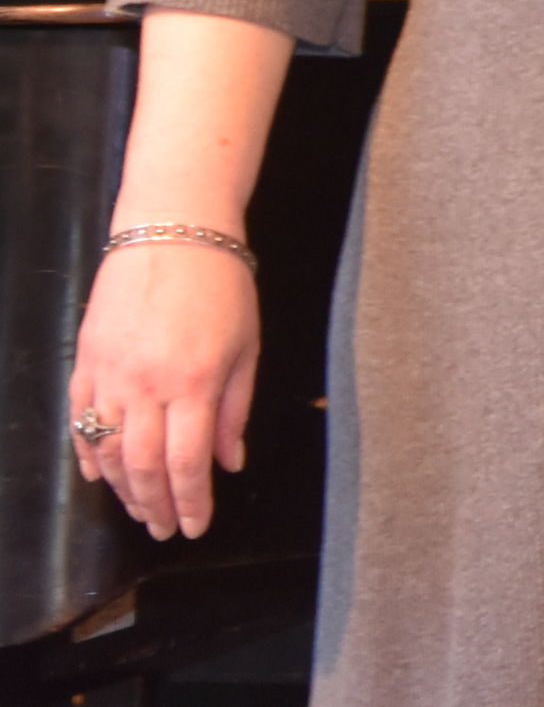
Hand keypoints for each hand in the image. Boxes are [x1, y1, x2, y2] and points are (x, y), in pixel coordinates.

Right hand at [68, 238, 260, 539]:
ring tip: (140, 509)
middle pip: (143, 466)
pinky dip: (88, 454)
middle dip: (155, 507)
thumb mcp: (247, 346)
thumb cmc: (220, 285)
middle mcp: (146, 386)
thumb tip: (228, 462)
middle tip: (166, 530)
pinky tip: (99, 475)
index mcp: (194, 383)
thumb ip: (235, 409)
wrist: (172, 232)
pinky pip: (79, 421)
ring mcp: (109, 375)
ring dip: (122, 489)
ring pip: (107, 451)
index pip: (186, 464)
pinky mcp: (85, 361)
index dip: (190, 502)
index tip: (196, 527)